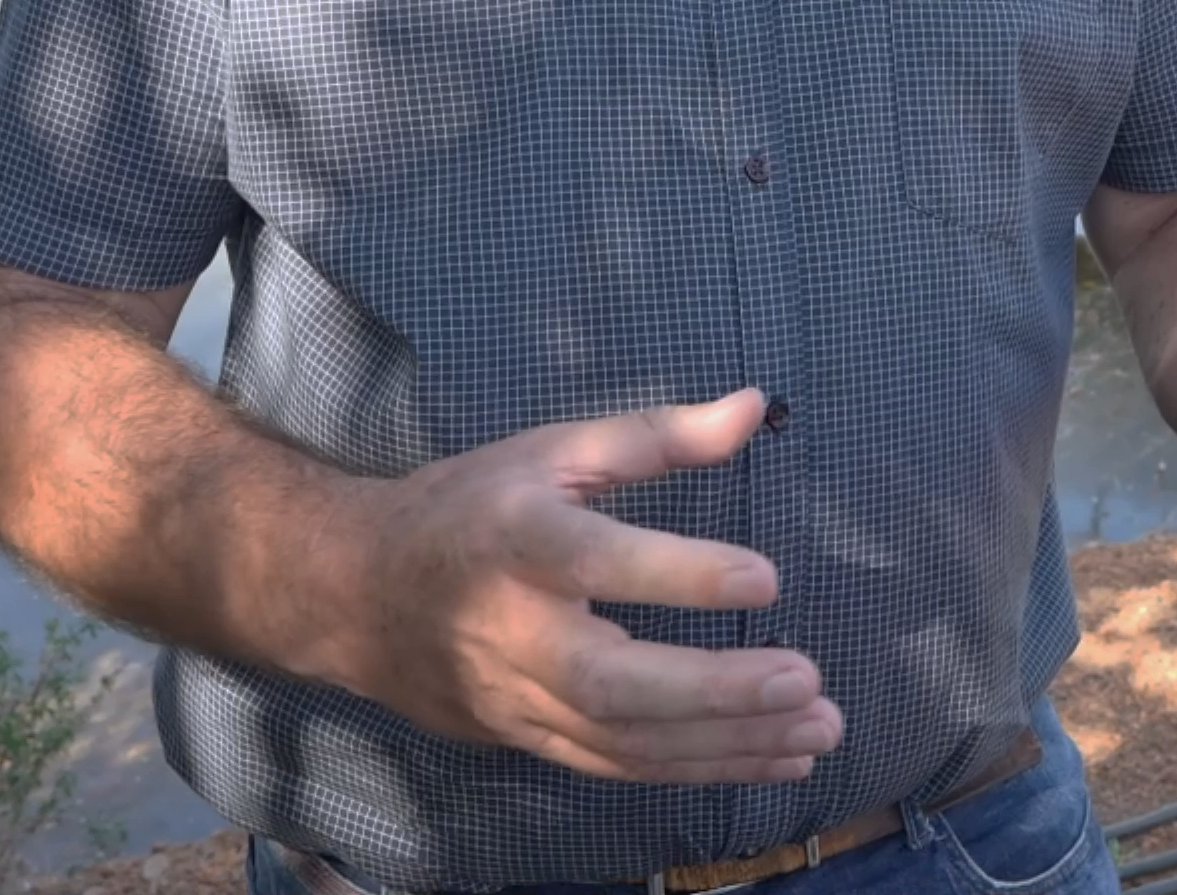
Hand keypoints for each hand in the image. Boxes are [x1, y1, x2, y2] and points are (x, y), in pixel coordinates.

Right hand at [331, 388, 840, 783]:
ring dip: (729, 744)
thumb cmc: (472, 508)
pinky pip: (622, 767)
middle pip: (612, 683)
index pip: (600, 562)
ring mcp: (519, 700)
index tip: (768, 578)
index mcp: (518, 539)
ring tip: (818, 730)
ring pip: (626, 742)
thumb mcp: (554, 452)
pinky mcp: (531, 742)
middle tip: (806, 681)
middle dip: (715, 691)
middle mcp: (514, 631)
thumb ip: (657, 436)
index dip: (683, 575)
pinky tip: (774, 759)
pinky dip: (702, 769)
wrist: (357, 596)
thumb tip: (754, 406)